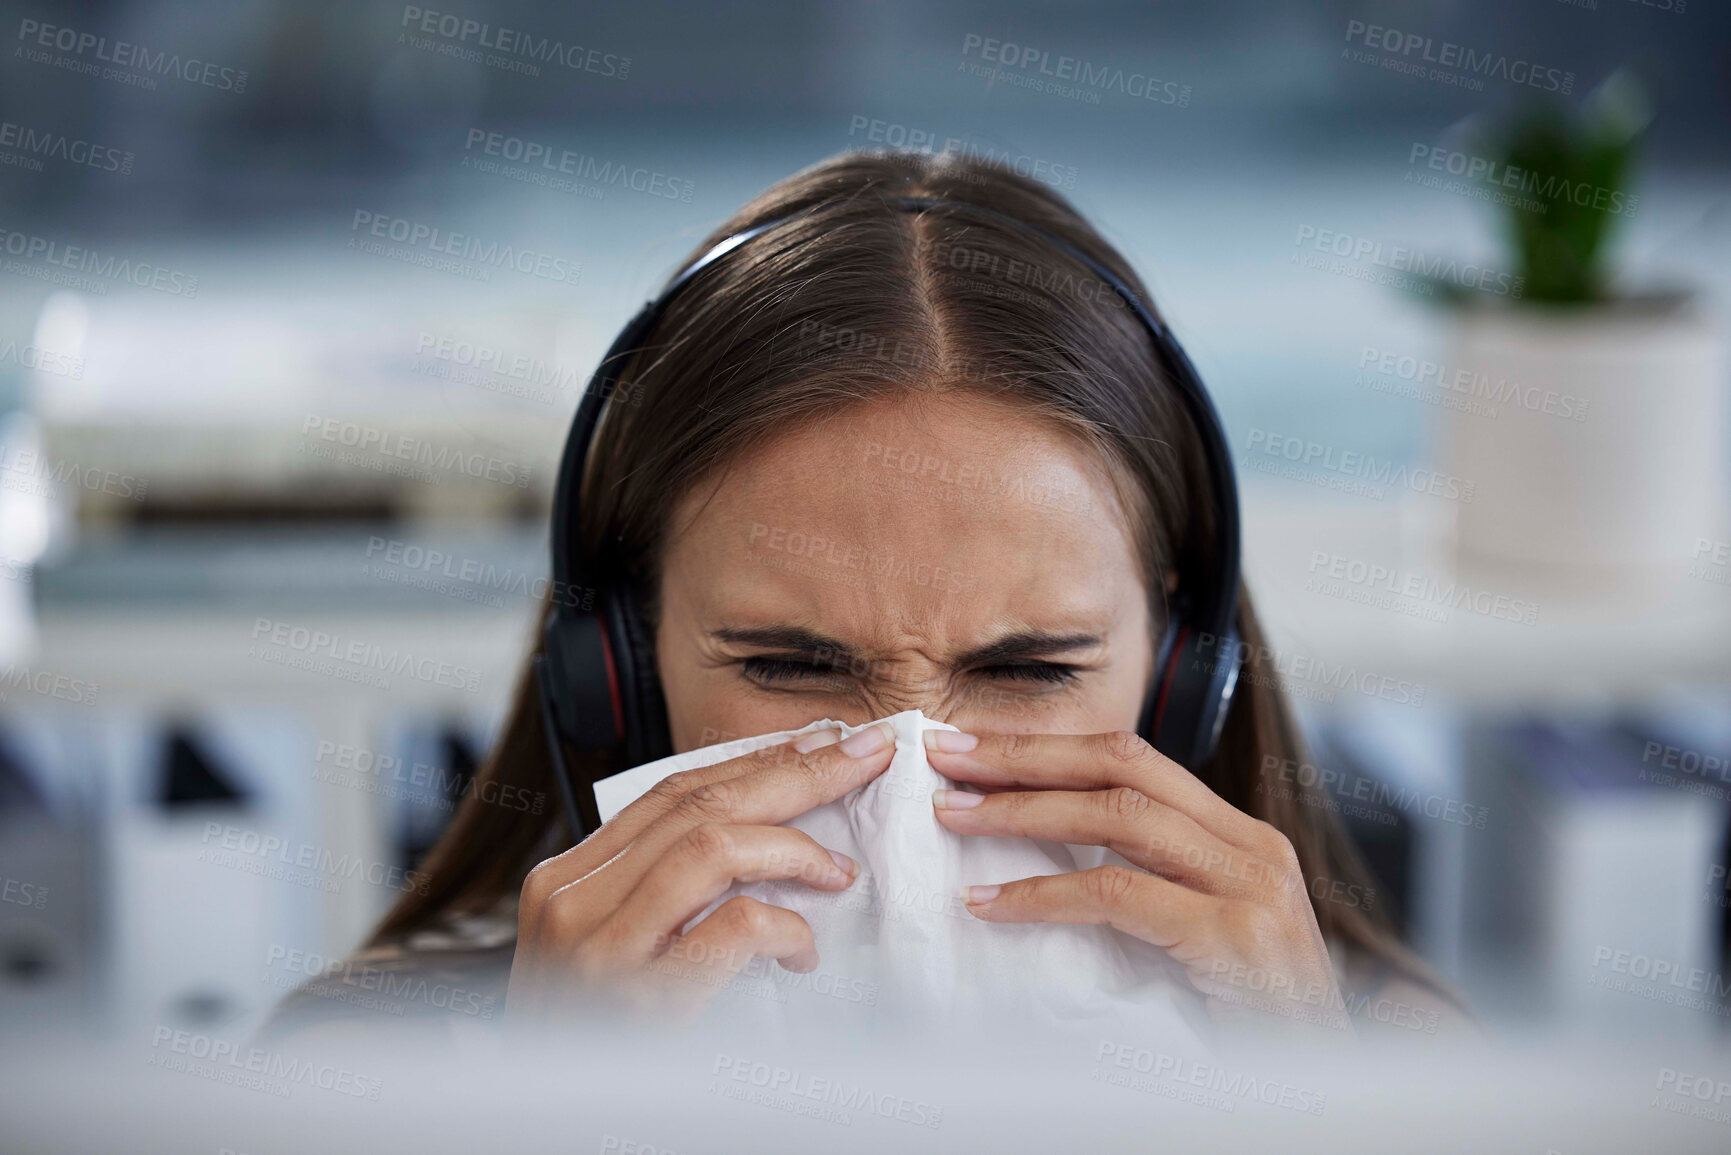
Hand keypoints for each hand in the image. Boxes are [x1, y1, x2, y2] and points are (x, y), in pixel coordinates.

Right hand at [506, 721, 896, 1027]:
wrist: (547, 1132)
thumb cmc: (589, 1044)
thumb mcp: (603, 949)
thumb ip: (658, 893)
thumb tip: (763, 835)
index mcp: (565, 881)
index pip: (671, 793)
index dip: (754, 761)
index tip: (820, 743)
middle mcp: (574, 904)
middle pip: (699, 806)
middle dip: (795, 771)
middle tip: (863, 754)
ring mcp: (603, 951)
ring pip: (712, 848)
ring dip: (794, 846)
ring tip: (839, 869)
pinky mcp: (643, 1001)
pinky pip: (734, 928)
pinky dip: (785, 927)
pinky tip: (804, 952)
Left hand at [925, 729, 1350, 1035]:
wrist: (1321, 1086)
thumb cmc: (1254, 1024)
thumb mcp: (1203, 935)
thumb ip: (1150, 884)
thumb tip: (1041, 855)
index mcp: (1243, 837)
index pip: (1136, 760)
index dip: (1050, 747)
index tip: (975, 747)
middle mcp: (1253, 847)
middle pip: (1122, 767)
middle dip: (1026, 756)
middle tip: (946, 756)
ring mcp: (1250, 887)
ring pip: (1117, 816)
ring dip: (1022, 810)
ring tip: (954, 817)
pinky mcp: (1234, 938)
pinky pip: (1117, 895)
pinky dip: (1043, 894)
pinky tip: (990, 902)